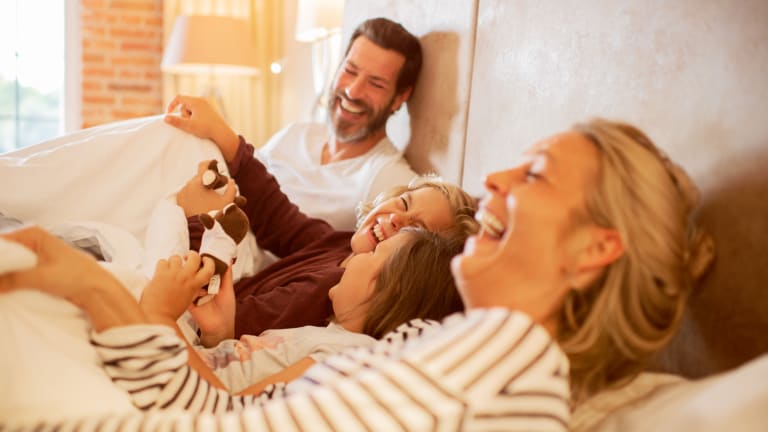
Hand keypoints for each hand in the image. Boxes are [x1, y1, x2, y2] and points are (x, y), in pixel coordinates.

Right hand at [0, 225, 117, 304]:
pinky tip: (4, 289)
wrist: (97, 289)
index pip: (1, 242)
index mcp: (33, 234)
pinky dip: (10, 281)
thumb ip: (12, 279)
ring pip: (9, 265)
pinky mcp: (37, 270)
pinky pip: (16, 274)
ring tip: (0, 287)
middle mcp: (32, 242)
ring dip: (3, 276)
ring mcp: (35, 256)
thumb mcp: (40, 277)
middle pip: (4, 254)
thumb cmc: (77, 276)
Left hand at [140, 251, 215, 321]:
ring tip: (170, 270)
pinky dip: (161, 266)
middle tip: (186, 258)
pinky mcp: (161, 273)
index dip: (208, 261)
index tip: (204, 260)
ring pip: (176, 257)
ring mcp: (173, 274)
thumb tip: (200, 287)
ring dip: (173, 262)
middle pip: (194, 256)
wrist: (158, 315)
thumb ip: (195, 290)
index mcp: (195, 284)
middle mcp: (186, 277)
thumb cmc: (172, 311)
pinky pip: (162, 261)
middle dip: (191, 255)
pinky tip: (160, 273)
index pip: (209, 268)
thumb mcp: (189, 300)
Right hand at [164, 95, 239, 161]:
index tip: (168, 114)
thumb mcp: (189, 126)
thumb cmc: (206, 129)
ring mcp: (206, 105)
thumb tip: (165, 118)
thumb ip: (176, 122)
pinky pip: (197, 112)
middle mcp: (201, 101)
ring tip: (197, 125)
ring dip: (189, 117)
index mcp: (196, 101)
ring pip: (191, 109)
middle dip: (184, 114)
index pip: (179, 98)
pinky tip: (200, 125)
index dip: (171, 105)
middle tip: (190, 123)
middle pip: (184, 105)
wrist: (222, 133)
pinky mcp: (209, 111)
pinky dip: (195, 118)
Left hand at [177, 160, 237, 216]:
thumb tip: (231, 181)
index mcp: (199, 182)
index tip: (216, 165)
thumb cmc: (214, 214)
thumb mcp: (227, 201)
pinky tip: (201, 202)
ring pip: (193, 185)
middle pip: (199, 176)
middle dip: (208, 180)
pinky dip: (193, 194)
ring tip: (208, 197)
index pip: (203, 165)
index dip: (210, 164)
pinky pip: (187, 193)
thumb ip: (232, 189)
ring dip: (201, 188)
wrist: (199, 229)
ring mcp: (182, 192)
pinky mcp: (179, 200)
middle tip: (217, 187)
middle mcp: (188, 185)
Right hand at [189, 266, 234, 346]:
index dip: (202, 261)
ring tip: (189, 269)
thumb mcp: (228, 290)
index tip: (201, 254)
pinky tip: (192, 285)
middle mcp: (201, 287)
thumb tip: (230, 259)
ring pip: (189, 280)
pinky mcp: (189, 302)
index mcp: (211, 283)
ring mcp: (194, 294)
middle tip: (190, 258)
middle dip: (193, 265)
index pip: (204, 268)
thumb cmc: (226, 310)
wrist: (220, 327)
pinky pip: (186, 292)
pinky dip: (188, 288)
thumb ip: (227, 275)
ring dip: (188, 274)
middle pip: (195, 272)